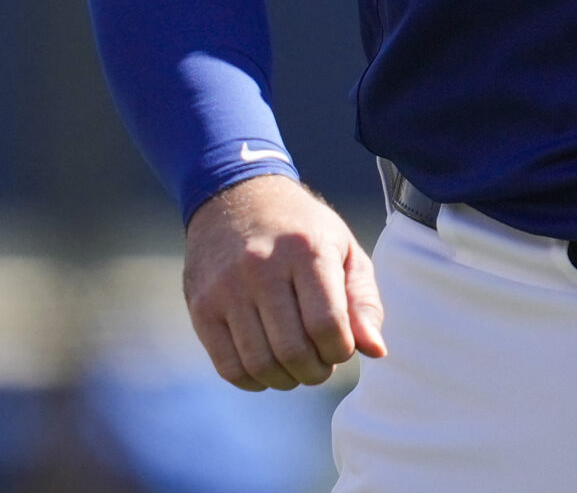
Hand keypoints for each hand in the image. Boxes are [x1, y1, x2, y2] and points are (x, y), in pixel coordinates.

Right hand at [182, 173, 386, 390]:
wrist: (235, 196)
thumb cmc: (300, 229)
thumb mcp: (343, 248)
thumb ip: (363, 300)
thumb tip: (375, 351)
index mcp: (306, 249)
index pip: (327, 325)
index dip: (340, 351)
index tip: (342, 347)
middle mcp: (262, 267)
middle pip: (293, 351)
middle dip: (316, 371)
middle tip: (320, 363)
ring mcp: (226, 288)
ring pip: (260, 364)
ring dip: (286, 379)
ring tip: (296, 366)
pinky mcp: (201, 306)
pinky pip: (228, 367)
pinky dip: (254, 381)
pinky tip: (267, 367)